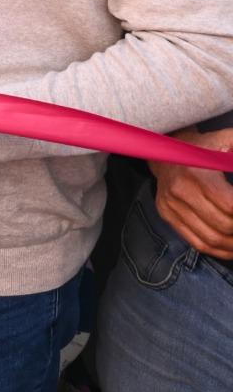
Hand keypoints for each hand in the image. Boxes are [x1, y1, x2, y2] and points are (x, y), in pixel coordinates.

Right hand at [151, 127, 232, 259]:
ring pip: (211, 239)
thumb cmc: (203, 147)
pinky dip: (218, 251)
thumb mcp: (228, 140)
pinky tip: (231, 248)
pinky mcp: (167, 214)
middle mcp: (180, 191)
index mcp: (197, 173)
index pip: (230, 206)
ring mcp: (171, 205)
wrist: (165, 149)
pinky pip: (196, 242)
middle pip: (223, 225)